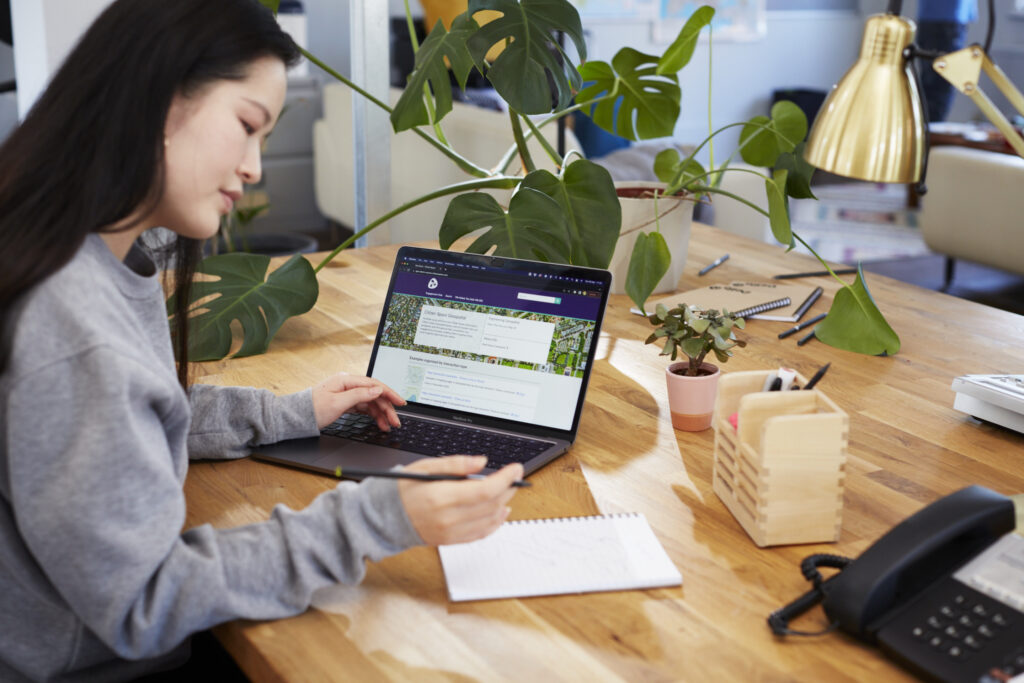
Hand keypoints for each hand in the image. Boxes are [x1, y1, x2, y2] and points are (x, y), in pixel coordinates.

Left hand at [311, 373, 405, 430]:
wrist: (298, 418)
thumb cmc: (313, 409)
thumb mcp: (337, 403)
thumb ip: (359, 395)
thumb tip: (378, 389)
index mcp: (346, 380)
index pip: (374, 384)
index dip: (389, 393)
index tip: (401, 402)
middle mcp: (349, 385)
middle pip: (374, 395)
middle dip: (387, 408)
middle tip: (396, 422)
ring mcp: (348, 394)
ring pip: (371, 403)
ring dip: (381, 414)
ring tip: (388, 426)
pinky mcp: (346, 403)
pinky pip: (364, 408)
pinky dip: (372, 415)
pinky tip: (379, 423)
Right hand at [398, 456, 523, 545]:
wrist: (384, 516)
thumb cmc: (403, 489)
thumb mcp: (425, 467)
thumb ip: (456, 464)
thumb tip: (482, 462)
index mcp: (442, 496)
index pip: (485, 490)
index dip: (506, 479)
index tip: (516, 468)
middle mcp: (448, 518)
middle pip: (491, 504)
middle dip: (508, 488)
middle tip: (512, 476)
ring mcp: (450, 532)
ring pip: (490, 520)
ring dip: (504, 504)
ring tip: (508, 490)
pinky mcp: (451, 540)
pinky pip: (481, 534)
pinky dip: (495, 522)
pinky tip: (500, 511)